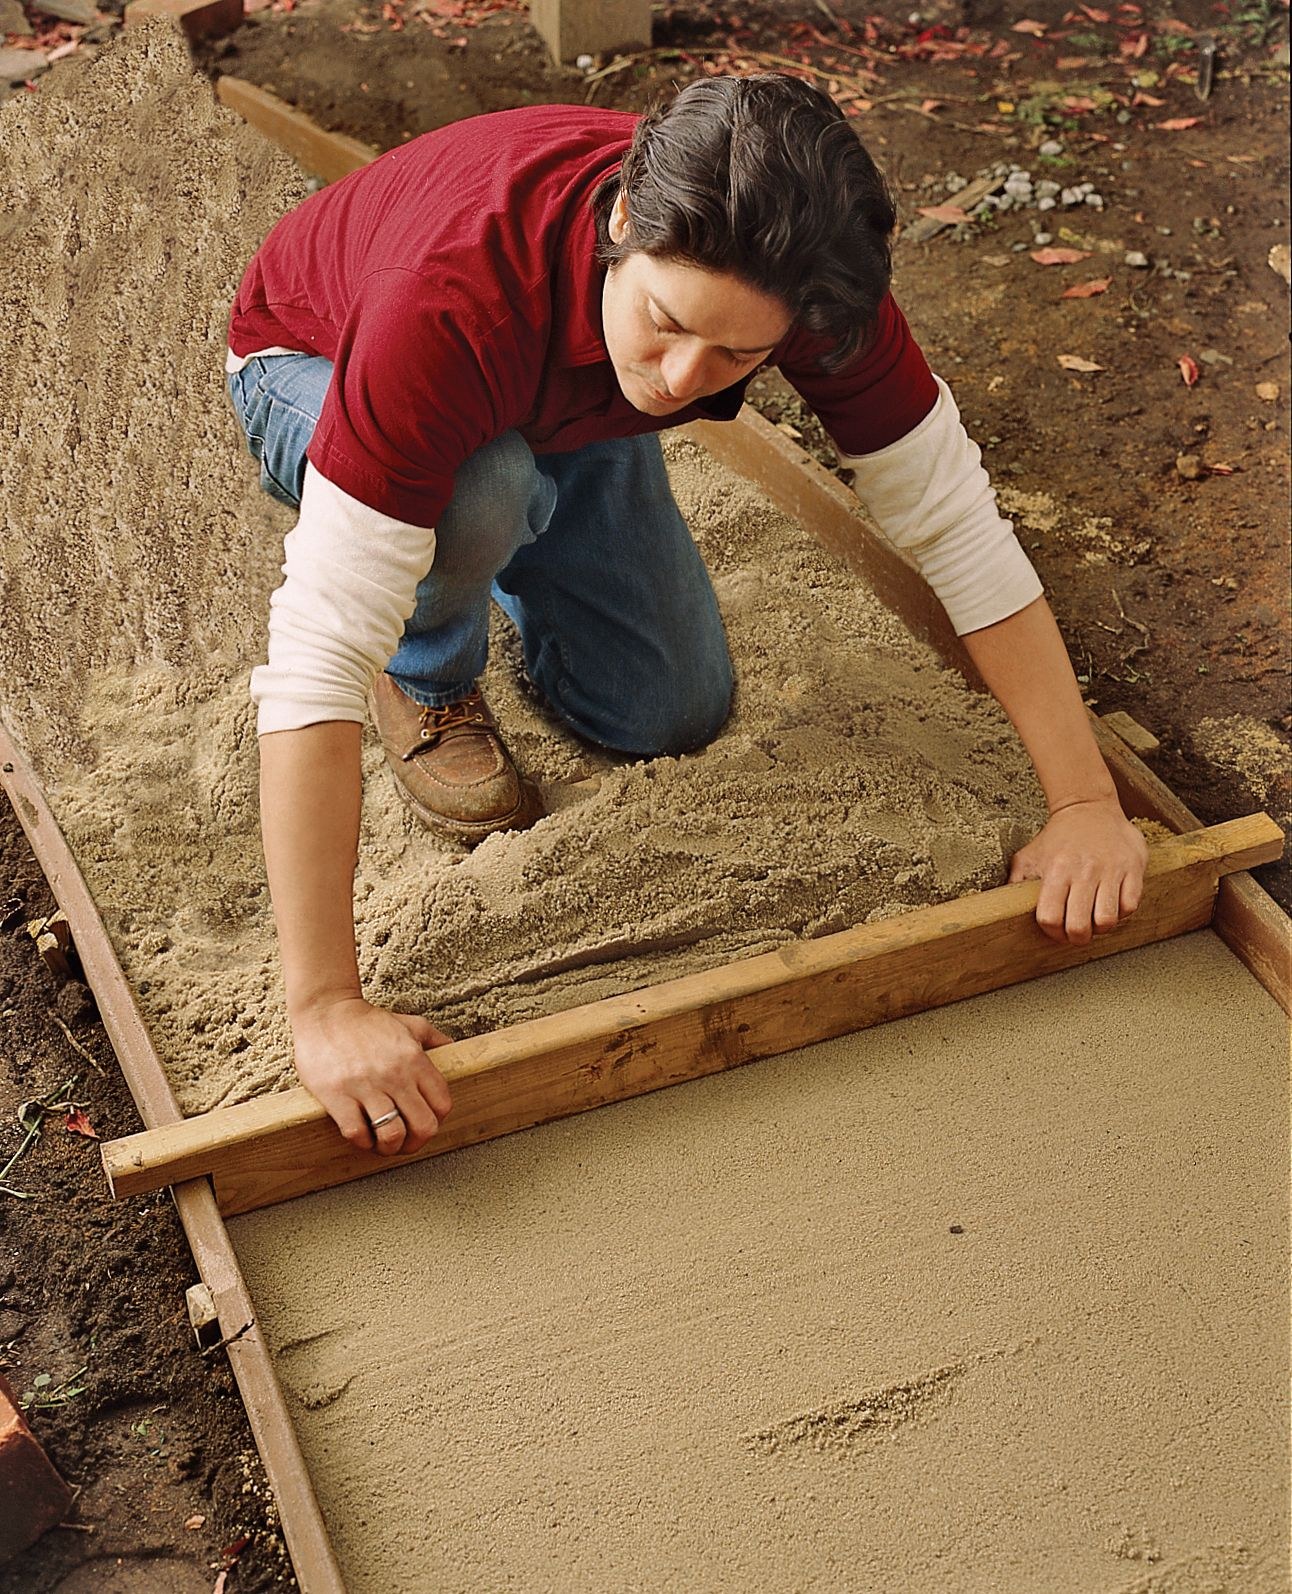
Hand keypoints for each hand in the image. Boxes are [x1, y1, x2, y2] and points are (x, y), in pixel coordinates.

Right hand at [289, 996, 453, 1155]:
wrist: (324, 1012)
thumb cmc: (366, 1021)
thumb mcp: (408, 1023)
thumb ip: (433, 1038)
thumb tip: (451, 1049)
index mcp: (414, 1059)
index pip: (442, 1104)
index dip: (437, 1120)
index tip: (424, 1123)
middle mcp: (394, 1074)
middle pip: (424, 1126)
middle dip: (417, 1142)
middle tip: (405, 1142)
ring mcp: (365, 1086)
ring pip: (392, 1135)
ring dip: (389, 1147)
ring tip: (382, 1143)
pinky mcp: (337, 1096)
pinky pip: (357, 1133)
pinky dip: (362, 1141)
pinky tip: (361, 1134)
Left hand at [1008, 797, 1147, 945]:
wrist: (1089, 807)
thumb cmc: (1058, 837)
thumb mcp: (1029, 856)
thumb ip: (1017, 882)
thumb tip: (1006, 907)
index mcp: (1056, 871)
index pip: (1050, 918)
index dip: (1053, 932)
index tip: (1057, 931)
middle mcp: (1083, 872)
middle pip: (1080, 926)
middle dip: (1077, 937)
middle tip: (1078, 931)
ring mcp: (1110, 870)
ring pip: (1107, 920)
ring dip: (1101, 927)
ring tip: (1095, 918)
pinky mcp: (1132, 868)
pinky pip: (1129, 905)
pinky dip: (1122, 912)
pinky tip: (1112, 903)